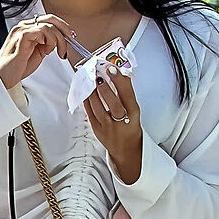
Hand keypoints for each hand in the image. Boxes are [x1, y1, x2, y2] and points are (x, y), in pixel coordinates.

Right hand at [0, 13, 71, 90]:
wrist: (4, 77)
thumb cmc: (18, 66)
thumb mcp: (38, 52)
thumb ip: (48, 43)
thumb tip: (61, 40)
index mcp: (28, 28)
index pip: (49, 19)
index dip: (63, 27)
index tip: (71, 37)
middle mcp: (24, 26)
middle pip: (50, 19)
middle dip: (64, 31)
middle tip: (68, 43)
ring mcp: (21, 30)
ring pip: (48, 26)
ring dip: (56, 40)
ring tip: (52, 52)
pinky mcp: (21, 37)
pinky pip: (41, 31)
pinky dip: (48, 41)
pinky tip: (45, 50)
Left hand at [85, 67, 143, 182]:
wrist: (126, 149)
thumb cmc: (130, 125)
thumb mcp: (133, 110)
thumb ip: (126, 94)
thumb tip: (120, 74)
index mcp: (133, 113)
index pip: (127, 94)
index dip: (119, 81)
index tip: (112, 69)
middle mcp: (121, 120)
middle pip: (113, 103)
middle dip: (105, 88)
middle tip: (98, 75)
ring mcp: (108, 126)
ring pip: (98, 108)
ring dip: (93, 93)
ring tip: (90, 82)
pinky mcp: (97, 130)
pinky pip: (90, 113)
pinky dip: (87, 102)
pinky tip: (85, 93)